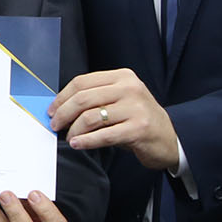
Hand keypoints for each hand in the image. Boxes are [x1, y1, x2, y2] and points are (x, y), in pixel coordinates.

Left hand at [52, 68, 180, 171]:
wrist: (169, 138)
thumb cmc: (138, 119)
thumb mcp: (120, 100)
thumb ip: (96, 98)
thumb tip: (61, 107)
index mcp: (122, 77)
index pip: (82, 82)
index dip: (62, 97)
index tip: (52, 110)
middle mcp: (130, 89)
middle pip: (83, 98)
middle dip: (63, 113)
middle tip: (56, 125)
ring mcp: (135, 108)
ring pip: (90, 117)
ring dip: (74, 130)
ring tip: (70, 137)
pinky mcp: (138, 129)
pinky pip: (103, 135)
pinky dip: (86, 141)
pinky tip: (78, 144)